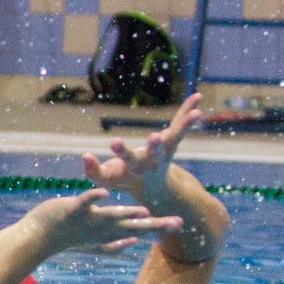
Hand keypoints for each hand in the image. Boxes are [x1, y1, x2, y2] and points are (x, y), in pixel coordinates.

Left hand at [27, 188, 182, 254]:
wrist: (38, 238)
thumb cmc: (67, 239)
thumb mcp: (93, 244)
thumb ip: (114, 245)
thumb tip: (133, 243)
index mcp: (108, 234)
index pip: (138, 232)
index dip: (158, 229)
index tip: (182, 224)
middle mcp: (101, 229)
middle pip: (131, 227)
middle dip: (155, 226)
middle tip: (179, 223)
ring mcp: (87, 220)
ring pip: (111, 216)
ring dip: (127, 213)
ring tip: (144, 212)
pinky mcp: (71, 210)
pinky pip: (84, 202)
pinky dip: (92, 197)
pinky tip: (104, 193)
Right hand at [82, 92, 202, 206]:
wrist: (153, 187)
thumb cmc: (124, 180)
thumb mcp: (106, 180)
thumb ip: (93, 170)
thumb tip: (85, 155)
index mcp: (135, 168)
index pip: (127, 158)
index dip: (120, 151)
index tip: (113, 142)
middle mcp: (153, 160)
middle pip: (155, 152)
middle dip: (155, 146)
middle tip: (155, 137)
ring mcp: (165, 150)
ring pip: (175, 137)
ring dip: (185, 125)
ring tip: (197, 113)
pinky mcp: (171, 141)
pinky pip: (180, 123)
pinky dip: (188, 110)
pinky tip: (198, 96)